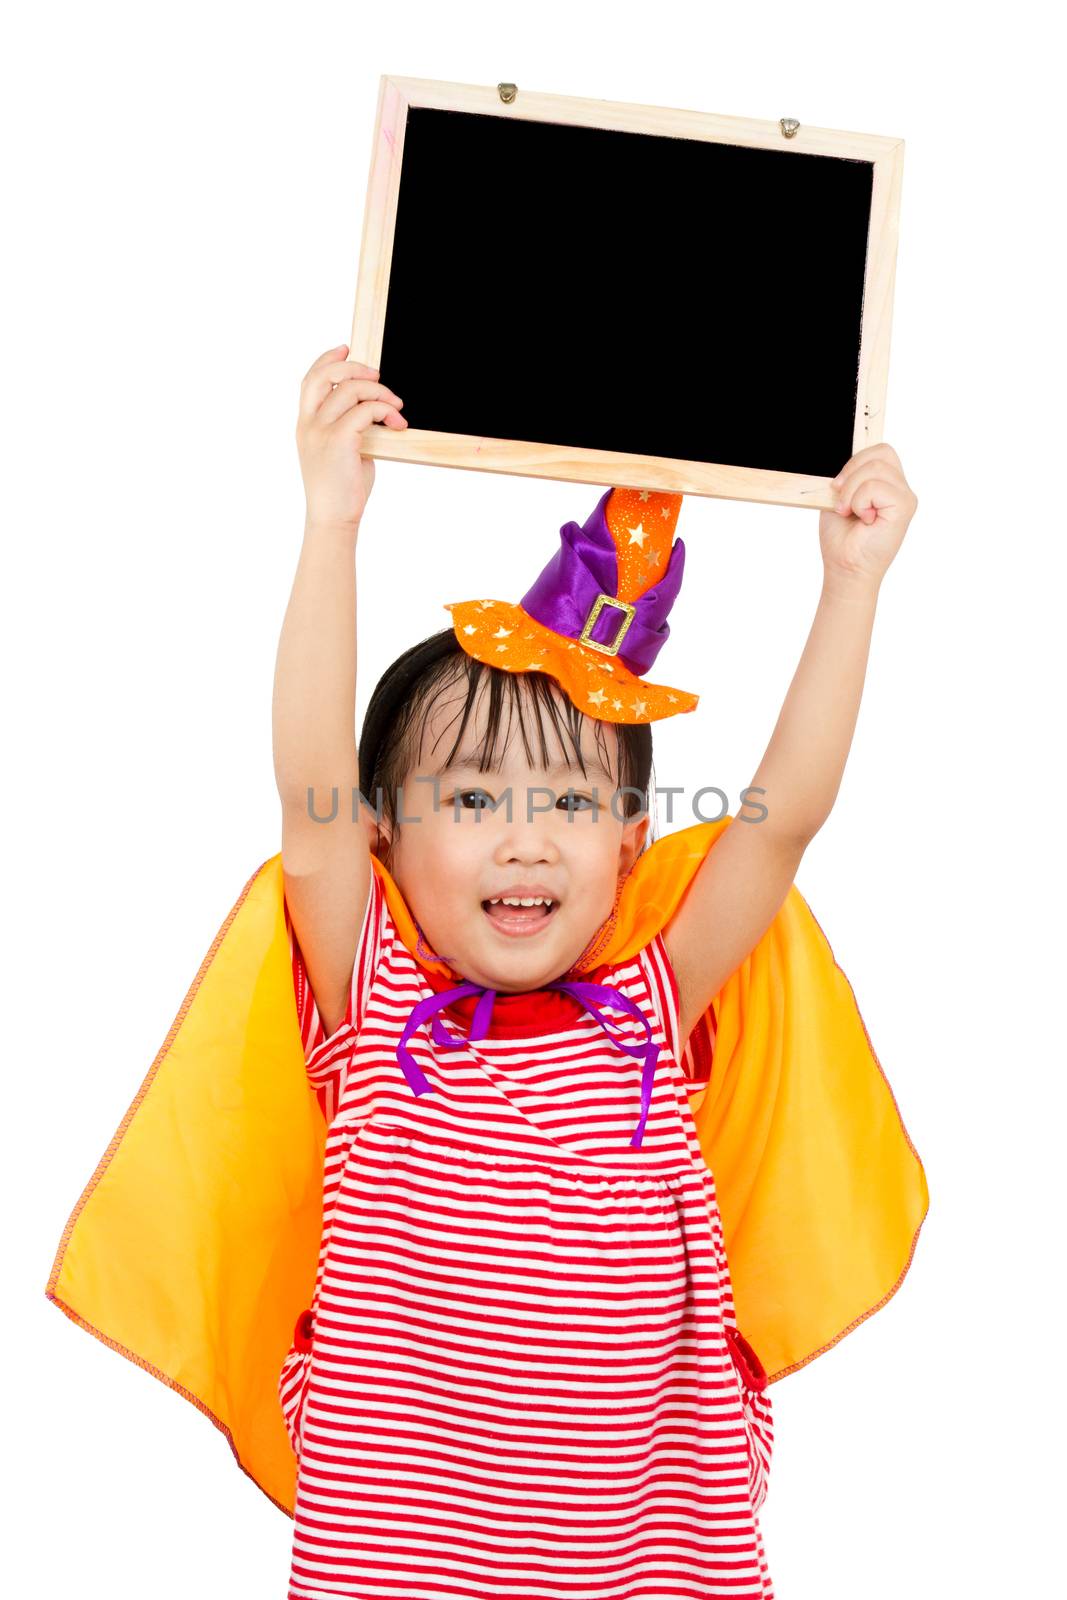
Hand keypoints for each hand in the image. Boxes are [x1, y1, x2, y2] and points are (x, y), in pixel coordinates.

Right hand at [295, 343, 406, 531]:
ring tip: (396, 407)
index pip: (309, 379)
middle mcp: (308, 424)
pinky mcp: (339, 440)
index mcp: (305, 425)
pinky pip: (366, 410)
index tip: (346, 348)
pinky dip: (385, 411)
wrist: (333, 519)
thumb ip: (348, 426)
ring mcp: (321, 431)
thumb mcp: (341, 451)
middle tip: (379, 377)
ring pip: (350, 390)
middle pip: (326, 375)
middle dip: (355, 368)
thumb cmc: (341, 490)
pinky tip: (397, 422)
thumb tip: (372, 406)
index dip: (327, 359)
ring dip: (380, 392)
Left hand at [819, 443, 917, 585]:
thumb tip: (848, 456)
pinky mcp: (905, 506)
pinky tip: (863, 519)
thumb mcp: (839, 497)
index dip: (856, 460)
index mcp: (887, 483)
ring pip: (876, 468)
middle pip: (881, 452)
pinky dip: (859, 501)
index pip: (880, 451)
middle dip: (851, 472)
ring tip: (850, 512)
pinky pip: (876, 486)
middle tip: (841, 501)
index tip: (837, 486)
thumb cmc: (842, 538)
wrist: (845, 567)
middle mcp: (900, 488)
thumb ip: (849, 475)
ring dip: (852, 491)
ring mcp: (905, 497)